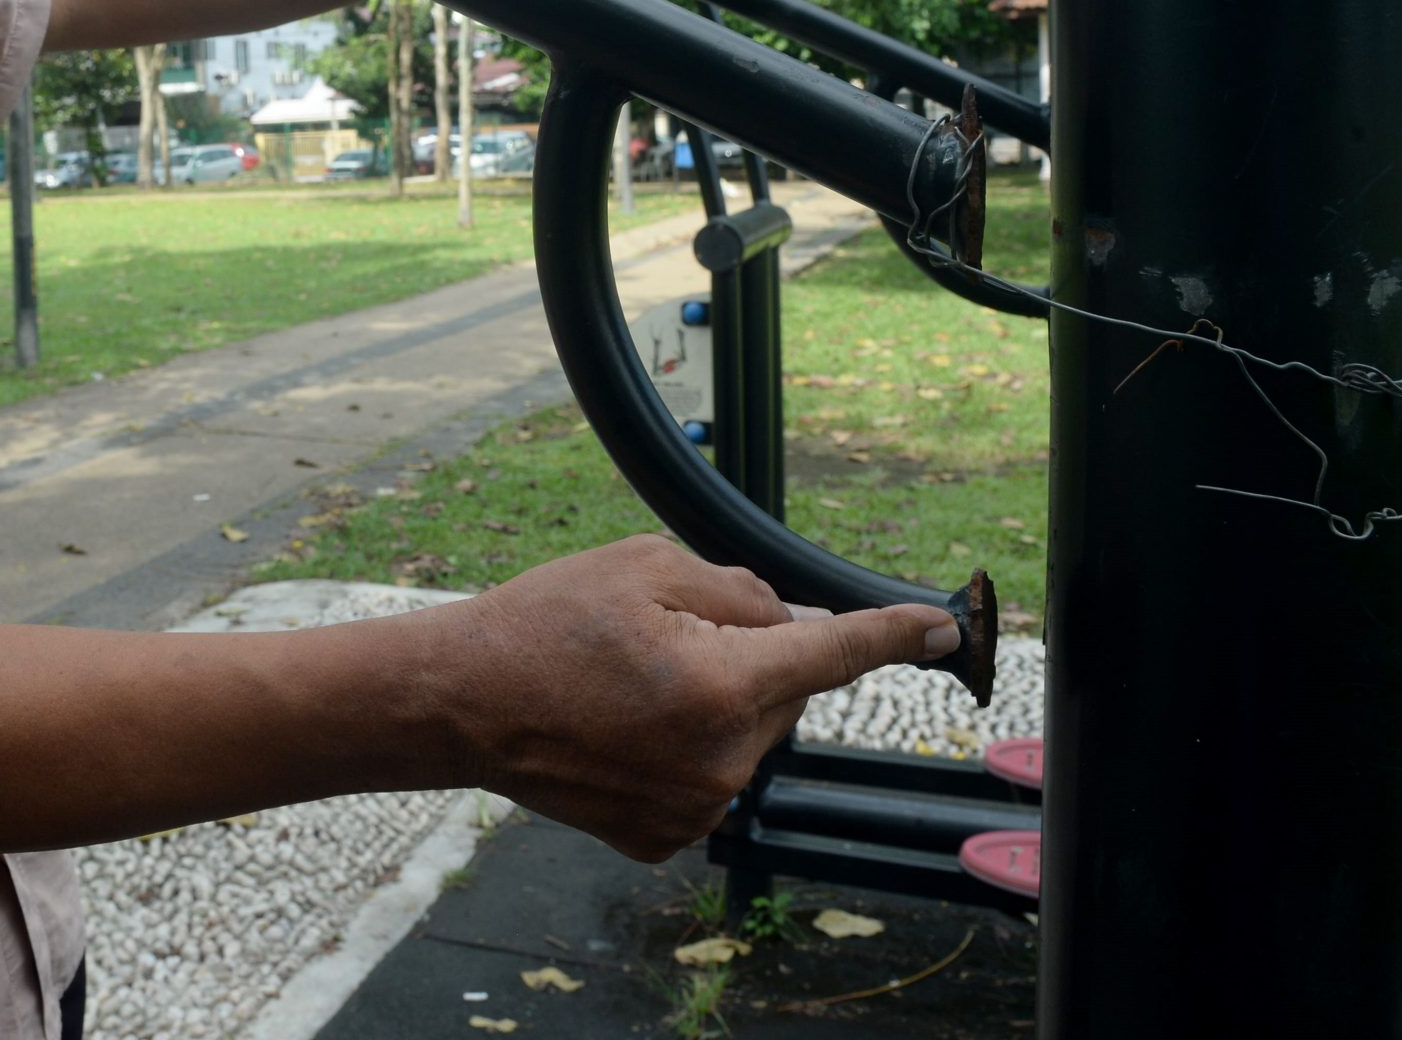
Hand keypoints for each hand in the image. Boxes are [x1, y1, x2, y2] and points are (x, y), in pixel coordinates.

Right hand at [435, 535, 958, 861]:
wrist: (460, 700)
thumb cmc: (542, 623)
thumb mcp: (644, 565)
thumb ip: (739, 591)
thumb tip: (796, 621)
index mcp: (722, 685)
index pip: (835, 652)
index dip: (894, 633)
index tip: (941, 628)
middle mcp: (721, 760)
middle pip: (781, 692)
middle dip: (746, 658)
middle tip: (662, 635)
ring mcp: (694, 808)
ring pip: (745, 736)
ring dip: (713, 704)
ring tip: (626, 682)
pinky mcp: (664, 836)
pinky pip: (706, 777)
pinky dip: (681, 747)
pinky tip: (620, 726)